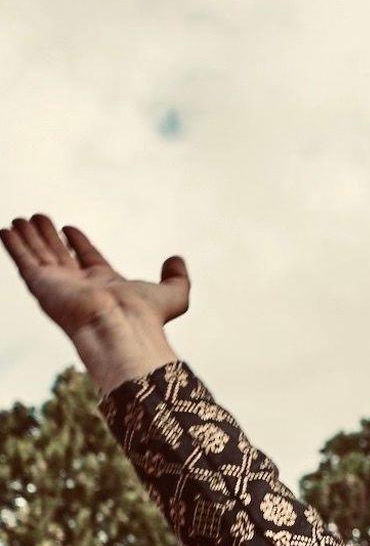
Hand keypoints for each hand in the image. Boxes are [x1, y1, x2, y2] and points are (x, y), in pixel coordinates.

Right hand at [4, 216, 188, 338]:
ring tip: (20, 219)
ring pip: (40, 255)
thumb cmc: (146, 317)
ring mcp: (58, 285)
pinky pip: (23, 260)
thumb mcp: (173, 294)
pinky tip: (5, 230)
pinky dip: (14, 245)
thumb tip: (177, 260)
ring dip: (29, 237)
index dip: (78, 242)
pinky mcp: (41, 284)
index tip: (68, 228)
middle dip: (48, 237)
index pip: (87, 258)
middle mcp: (79, 285)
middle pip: (60, 254)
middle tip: (38, 218)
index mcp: (104, 284)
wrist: (121, 327)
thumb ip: (177, 277)